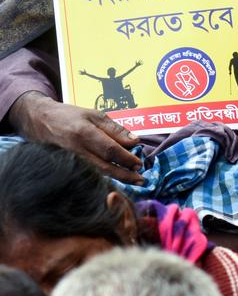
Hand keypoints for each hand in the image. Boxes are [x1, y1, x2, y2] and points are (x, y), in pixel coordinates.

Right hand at [8, 93, 143, 184]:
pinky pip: (87, 174)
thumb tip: (135, 141)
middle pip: (104, 167)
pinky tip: (115, 178)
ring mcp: (69, 160)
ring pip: (96, 173)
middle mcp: (76, 149)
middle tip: (141, 180)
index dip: (126, 158)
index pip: (110, 150)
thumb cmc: (69, 115)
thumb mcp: (94, 115)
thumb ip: (115, 129)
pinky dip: (103, 177)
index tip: (139, 163)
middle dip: (125, 175)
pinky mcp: (65, 166)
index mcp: (84, 133)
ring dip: (116, 178)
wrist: (39, 120)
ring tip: (133, 180)